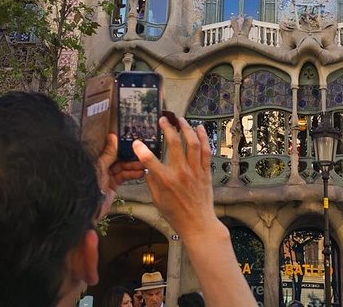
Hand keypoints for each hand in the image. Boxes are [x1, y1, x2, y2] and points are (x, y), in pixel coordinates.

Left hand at [95, 133, 145, 218]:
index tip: (132, 142)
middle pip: (118, 158)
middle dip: (130, 156)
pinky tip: (140, 173)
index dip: (121, 146)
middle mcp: (101, 167)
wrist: (88, 210)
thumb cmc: (89, 187)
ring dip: (134, 166)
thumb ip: (108, 153)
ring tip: (143, 165)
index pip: (110, 150)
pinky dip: (132, 174)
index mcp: (95, 160)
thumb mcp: (100, 168)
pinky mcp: (112, 185)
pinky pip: (124, 177)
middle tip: (141, 154)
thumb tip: (113, 137)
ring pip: (123, 168)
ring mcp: (107, 176)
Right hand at [133, 117, 224, 242]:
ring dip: (186, 128)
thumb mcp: (157, 200)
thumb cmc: (175, 214)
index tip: (136, 141)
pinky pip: (206, 151)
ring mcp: (195, 171)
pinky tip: (199, 128)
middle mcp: (181, 173)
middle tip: (163, 120)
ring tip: (180, 119)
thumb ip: (151, 181)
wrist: (198, 223)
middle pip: (174, 144)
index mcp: (165, 181)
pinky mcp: (205, 172)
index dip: (141, 149)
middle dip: (167, 128)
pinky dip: (203, 138)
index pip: (149, 160)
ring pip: (192, 143)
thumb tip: (148, 167)